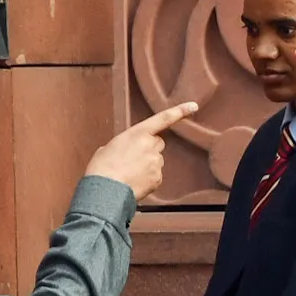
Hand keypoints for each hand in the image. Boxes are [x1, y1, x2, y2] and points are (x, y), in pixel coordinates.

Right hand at [84, 101, 198, 198]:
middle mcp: (150, 145)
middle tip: (133, 158)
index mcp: (137, 133)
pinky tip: (134, 181)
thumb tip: (126, 151)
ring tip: (129, 172)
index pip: (163, 118)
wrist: (105, 189)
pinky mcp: (158, 178)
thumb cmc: (102, 168)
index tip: (193, 106)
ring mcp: (156, 162)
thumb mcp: (108, 147)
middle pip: (158, 143)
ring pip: (156, 161)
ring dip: (147, 165)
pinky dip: (147, 179)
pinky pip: (156, 176)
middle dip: (149, 148)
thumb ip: (124, 144)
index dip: (180, 111)